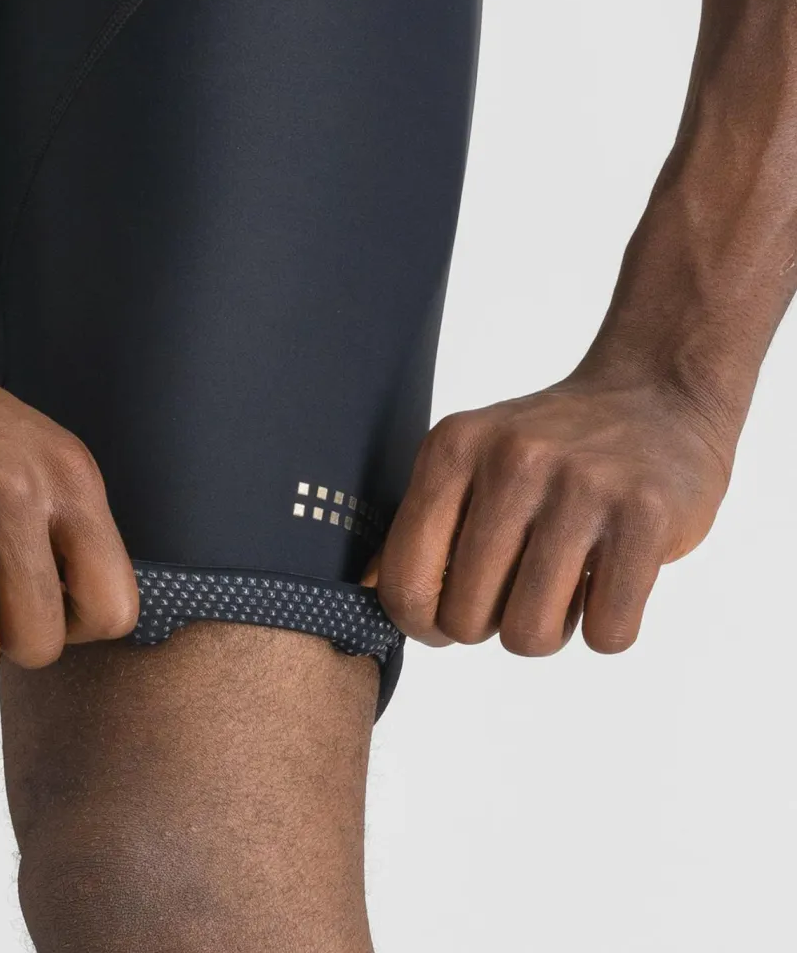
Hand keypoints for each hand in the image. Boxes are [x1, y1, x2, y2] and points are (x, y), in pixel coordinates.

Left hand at [360, 374, 732, 654]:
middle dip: (490, 625)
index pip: (404, 580)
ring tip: (564, 583)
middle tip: (518, 588)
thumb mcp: (470, 460)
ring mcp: (583, 485)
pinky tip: (610, 579)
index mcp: (453, 448)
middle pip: (466, 619)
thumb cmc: (551, 451)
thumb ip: (419, 525)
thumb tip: (368, 593)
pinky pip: (608, 634)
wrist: (660, 394)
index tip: (446, 619)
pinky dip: (606, 626)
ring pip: (531, 635)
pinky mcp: (648, 514)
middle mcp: (512, 461)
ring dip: (548, 630)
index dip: (421, 623)